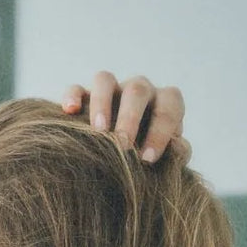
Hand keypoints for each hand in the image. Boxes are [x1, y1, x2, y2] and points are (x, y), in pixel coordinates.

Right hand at [61, 72, 190, 164]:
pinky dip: (72, 96)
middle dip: (130, 118)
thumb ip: (177, 153)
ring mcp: (112, 91)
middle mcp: (139, 91)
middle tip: (123, 145)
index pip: (169, 105)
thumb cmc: (149, 161)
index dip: (161, 130)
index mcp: (164, 103)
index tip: (147, 159)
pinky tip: (69, 112)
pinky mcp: (86, 98)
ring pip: (106, 81)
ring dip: (102, 103)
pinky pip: (77, 88)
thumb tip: (177, 147)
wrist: (124, 165)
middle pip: (137, 90)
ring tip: (98, 131)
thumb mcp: (167, 160)